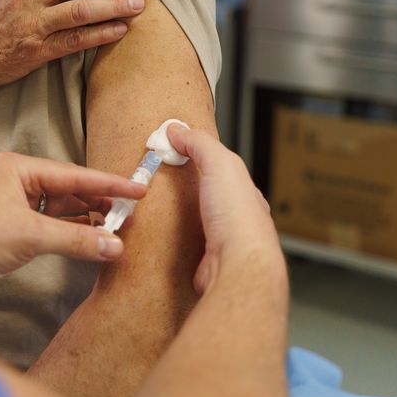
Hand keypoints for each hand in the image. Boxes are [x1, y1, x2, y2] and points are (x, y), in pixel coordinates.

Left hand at [0, 152, 145, 302]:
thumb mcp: (30, 237)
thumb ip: (76, 239)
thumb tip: (115, 245)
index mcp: (16, 168)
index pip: (72, 174)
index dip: (107, 183)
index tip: (138, 188)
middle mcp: (14, 179)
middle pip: (68, 188)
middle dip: (99, 200)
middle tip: (132, 211)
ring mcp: (12, 202)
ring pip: (60, 207)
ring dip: (87, 217)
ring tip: (117, 226)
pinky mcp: (11, 225)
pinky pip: (50, 223)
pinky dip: (71, 231)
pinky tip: (91, 238)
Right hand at [167, 125, 284, 295]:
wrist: (237, 267)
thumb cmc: (238, 219)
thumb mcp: (220, 164)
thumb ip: (200, 144)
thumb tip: (178, 129)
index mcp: (243, 194)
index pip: (220, 168)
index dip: (198, 156)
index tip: (172, 148)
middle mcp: (234, 218)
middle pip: (207, 196)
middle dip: (185, 188)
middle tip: (156, 178)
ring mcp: (220, 241)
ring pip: (196, 222)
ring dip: (177, 216)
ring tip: (152, 206)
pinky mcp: (202, 261)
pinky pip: (183, 245)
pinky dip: (171, 239)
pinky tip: (157, 235)